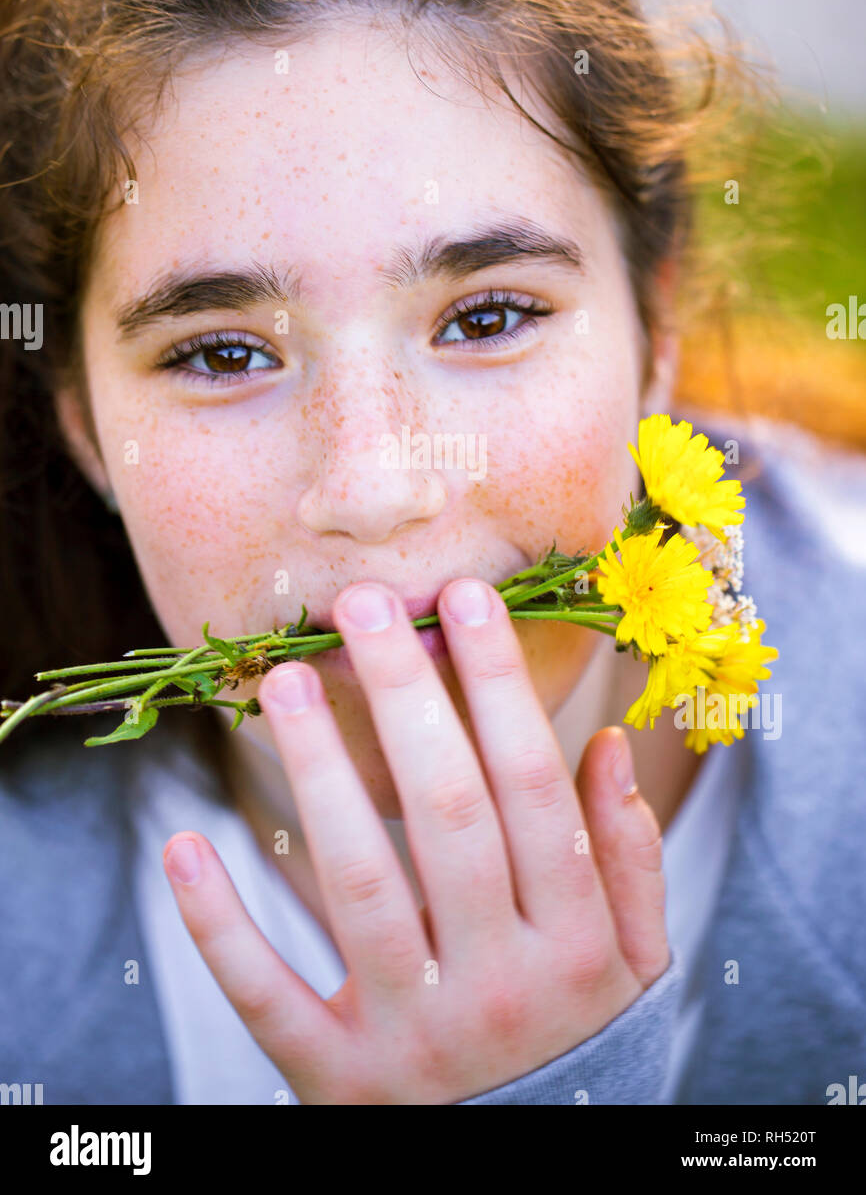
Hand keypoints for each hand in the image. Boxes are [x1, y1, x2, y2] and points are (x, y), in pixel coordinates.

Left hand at [162, 578, 670, 1104]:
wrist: (525, 1169)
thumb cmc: (575, 1036)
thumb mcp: (633, 961)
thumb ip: (628, 857)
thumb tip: (609, 743)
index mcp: (575, 942)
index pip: (532, 786)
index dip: (499, 685)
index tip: (465, 599)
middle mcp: (500, 985)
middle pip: (447, 815)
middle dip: (405, 697)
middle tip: (361, 605)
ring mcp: (414, 1038)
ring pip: (360, 885)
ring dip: (317, 773)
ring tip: (282, 681)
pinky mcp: (339, 1081)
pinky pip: (270, 997)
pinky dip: (221, 925)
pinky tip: (184, 846)